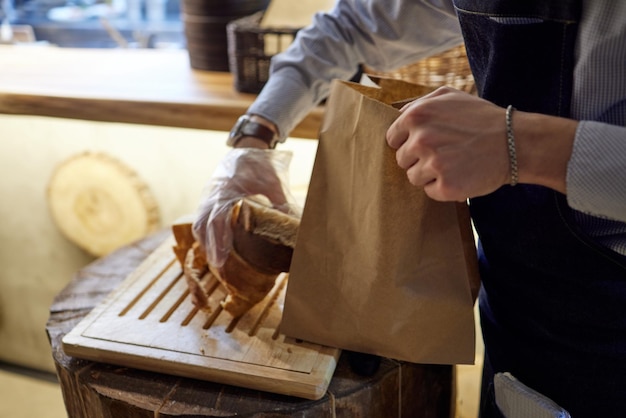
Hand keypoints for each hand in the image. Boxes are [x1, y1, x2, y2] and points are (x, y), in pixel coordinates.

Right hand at [192, 148, 296, 267]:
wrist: (248, 147)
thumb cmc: (261, 164)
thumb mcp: (273, 181)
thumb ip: (281, 202)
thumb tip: (294, 223)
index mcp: (227, 189)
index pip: (217, 218)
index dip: (218, 240)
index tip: (221, 259)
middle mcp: (213, 194)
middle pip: (204, 226)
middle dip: (211, 248)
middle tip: (220, 269)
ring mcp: (208, 195)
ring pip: (199, 224)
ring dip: (206, 244)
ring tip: (217, 264)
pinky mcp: (208, 198)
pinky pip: (200, 219)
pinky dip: (204, 235)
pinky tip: (213, 248)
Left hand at [386, 87, 510, 200]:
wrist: (514, 142)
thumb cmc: (481, 118)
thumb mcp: (449, 96)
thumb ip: (419, 104)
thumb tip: (396, 116)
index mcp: (416, 116)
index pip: (392, 139)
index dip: (407, 142)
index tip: (425, 143)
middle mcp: (421, 140)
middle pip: (401, 160)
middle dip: (418, 159)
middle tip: (445, 152)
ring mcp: (433, 164)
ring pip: (413, 178)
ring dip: (430, 174)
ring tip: (453, 163)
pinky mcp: (446, 187)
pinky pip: (430, 192)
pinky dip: (443, 188)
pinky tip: (460, 175)